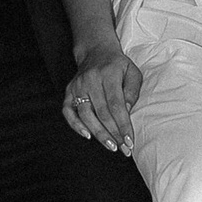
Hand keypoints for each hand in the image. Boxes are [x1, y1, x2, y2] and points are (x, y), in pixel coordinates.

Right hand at [63, 42, 142, 156]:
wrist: (96, 51)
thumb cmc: (118, 65)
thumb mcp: (132, 72)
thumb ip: (132, 91)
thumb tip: (127, 112)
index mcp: (109, 74)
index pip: (116, 104)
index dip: (123, 125)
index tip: (130, 140)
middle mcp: (90, 80)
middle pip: (101, 112)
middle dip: (114, 133)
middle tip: (124, 149)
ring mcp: (77, 86)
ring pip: (85, 115)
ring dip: (98, 133)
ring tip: (111, 146)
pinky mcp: (69, 91)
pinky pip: (68, 111)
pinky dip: (75, 125)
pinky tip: (87, 136)